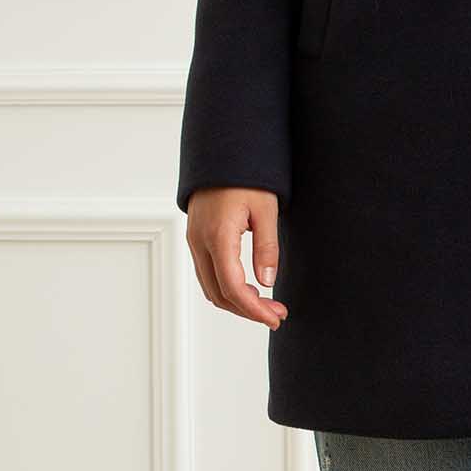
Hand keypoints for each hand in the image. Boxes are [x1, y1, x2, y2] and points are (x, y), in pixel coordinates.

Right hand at [186, 188, 287, 328]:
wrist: (221, 152)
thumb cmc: (246, 176)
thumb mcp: (266, 210)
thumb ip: (266, 248)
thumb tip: (267, 283)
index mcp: (218, 236)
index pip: (233, 288)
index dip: (254, 309)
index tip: (275, 317)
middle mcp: (199, 242)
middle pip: (219, 294)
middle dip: (248, 311)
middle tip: (277, 314)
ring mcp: (194, 241)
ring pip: (210, 287)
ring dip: (237, 302)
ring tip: (267, 304)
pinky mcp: (195, 238)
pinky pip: (207, 274)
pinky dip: (226, 288)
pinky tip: (249, 289)